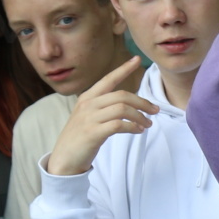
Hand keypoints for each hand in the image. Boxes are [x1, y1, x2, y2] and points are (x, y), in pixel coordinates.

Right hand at [45, 58, 156, 176]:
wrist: (63, 159)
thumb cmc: (80, 138)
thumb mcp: (89, 116)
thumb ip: (104, 107)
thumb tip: (131, 104)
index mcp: (87, 97)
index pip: (108, 79)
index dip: (123, 69)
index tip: (137, 59)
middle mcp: (88, 104)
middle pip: (122, 96)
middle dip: (143, 102)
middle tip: (155, 110)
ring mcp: (89, 118)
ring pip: (122, 109)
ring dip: (140, 116)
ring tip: (148, 124)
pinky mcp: (92, 133)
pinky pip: (118, 125)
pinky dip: (132, 127)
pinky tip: (138, 130)